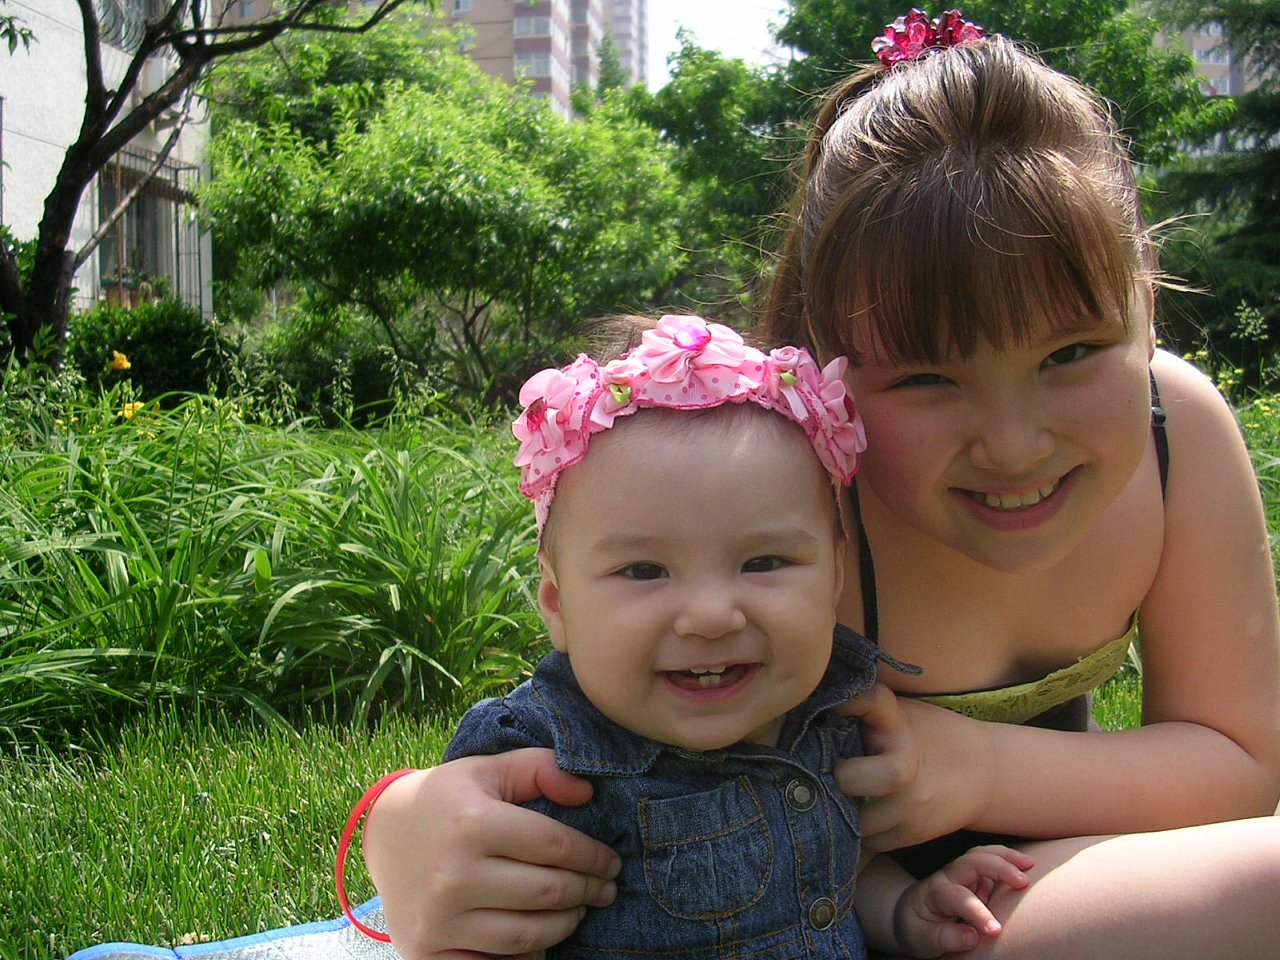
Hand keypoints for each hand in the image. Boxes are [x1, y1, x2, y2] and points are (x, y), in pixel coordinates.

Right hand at [363, 749, 620, 959]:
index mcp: (472, 823)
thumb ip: (540, 769)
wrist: (385, 834)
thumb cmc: (449, 798)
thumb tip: (587, 792)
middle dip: (587, 891)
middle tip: (605, 888)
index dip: (592, 856)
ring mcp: (439, 919)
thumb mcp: (489, 769)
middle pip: (547, 893)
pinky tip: (543, 938)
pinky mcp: (427, 951)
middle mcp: (453, 875)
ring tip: (580, 910)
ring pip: (527, 936)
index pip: (555, 845)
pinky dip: (527, 956)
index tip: (611, 861)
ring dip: (565, 925)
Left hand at [836, 685, 991, 851]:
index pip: (871, 700)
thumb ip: (865, 712)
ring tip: (838, 798)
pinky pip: (870, 843)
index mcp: (898, 721)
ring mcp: (912, 804)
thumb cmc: (928, 735)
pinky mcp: (913, 834)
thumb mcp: (901, 714)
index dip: (847, 701)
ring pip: (858, 821)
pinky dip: (859, 833)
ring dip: (842, 813)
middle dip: (840, 780)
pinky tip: (858, 816)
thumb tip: (810, 708)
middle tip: (830, 775)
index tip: (830, 706)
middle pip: (860, 778)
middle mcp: (905, 762)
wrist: (983, 773)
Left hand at [894, 845, 1034, 957]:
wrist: (910, 914)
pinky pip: (988, 860)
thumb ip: (947, 938)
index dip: (978, 913)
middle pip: (972, 862)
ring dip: (1005, 856)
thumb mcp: (925, 940)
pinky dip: (1005, 859)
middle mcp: (948, 876)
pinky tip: (1022, 865)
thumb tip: (973, 936)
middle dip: (998, 868)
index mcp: (935, 893)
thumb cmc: (919, 927)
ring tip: (1029, 863)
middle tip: (1024, 881)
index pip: (959, 898)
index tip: (996, 930)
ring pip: (981, 855)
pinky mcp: (971, 875)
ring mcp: (960, 873)